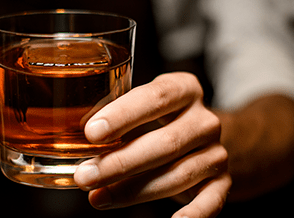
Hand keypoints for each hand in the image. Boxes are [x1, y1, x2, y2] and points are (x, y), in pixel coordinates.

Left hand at [74, 72, 230, 217]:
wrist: (203, 140)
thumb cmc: (158, 121)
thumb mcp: (141, 108)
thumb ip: (115, 117)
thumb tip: (71, 138)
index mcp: (184, 89)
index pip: (155, 98)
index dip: (123, 115)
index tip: (92, 132)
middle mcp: (204, 120)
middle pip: (165, 143)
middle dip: (120, 163)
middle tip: (84, 175)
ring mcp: (216, 153)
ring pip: (178, 175)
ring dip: (134, 191)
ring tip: (98, 198)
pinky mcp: (222, 183)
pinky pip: (211, 202)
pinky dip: (193, 215)